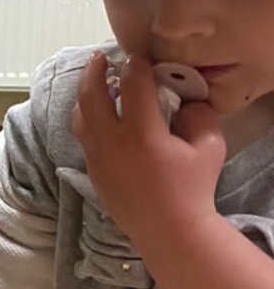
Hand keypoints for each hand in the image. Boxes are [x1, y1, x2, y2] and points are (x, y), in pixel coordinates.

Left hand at [73, 53, 224, 251]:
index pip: (132, 85)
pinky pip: (83, 138)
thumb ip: (199, 116)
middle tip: (99, 57)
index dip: (136, 65)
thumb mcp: (209, 147)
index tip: (139, 56)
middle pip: (91, 95)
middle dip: (94, 71)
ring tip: (94, 81)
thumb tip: (186, 100)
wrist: (169, 231)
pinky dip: (86, 118)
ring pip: (80, 117)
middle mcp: (111, 142)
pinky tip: (96, 114)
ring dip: (85, 94)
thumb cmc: (192, 189)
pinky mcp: (93, 172)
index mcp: (141, 132)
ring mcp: (97, 158)